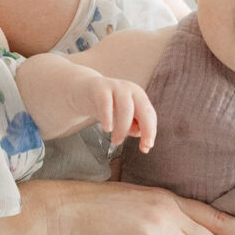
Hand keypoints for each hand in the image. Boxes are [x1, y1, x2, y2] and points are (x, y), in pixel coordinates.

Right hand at [16, 53, 155, 151]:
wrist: (83, 91)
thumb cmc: (107, 107)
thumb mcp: (122, 118)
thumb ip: (132, 126)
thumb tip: (140, 134)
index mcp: (139, 97)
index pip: (150, 115)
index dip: (150, 132)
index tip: (146, 147)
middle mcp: (130, 90)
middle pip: (144, 110)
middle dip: (147, 129)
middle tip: (143, 146)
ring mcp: (115, 87)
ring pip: (126, 109)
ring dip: (123, 128)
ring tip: (116, 141)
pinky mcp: (99, 87)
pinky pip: (106, 103)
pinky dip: (108, 117)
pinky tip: (107, 129)